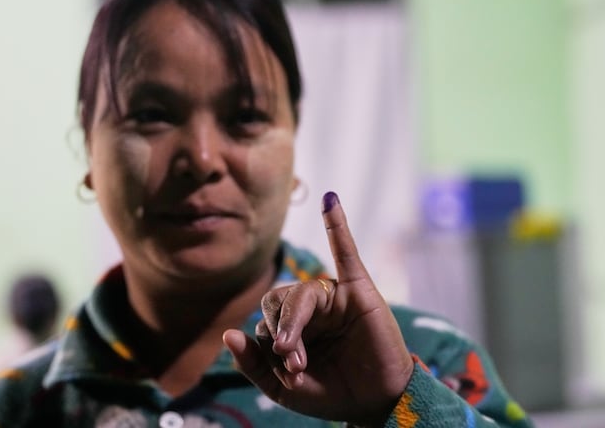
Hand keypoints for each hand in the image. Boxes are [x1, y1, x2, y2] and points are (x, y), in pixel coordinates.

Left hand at [223, 191, 413, 426]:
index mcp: (291, 326)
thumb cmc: (332, 394)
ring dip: (294, 322)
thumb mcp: (282, 388)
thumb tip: (228, 333)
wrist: (376, 403)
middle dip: (280, 332)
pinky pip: (346, 253)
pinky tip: (331, 200)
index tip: (290, 374)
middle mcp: (311, 308)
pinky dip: (338, 226)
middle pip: (280, 302)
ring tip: (295, 354)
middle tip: (292, 362)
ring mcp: (334, 298)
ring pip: (303, 293)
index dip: (270, 346)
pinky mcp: (359, 291)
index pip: (266, 321)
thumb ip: (253, 364)